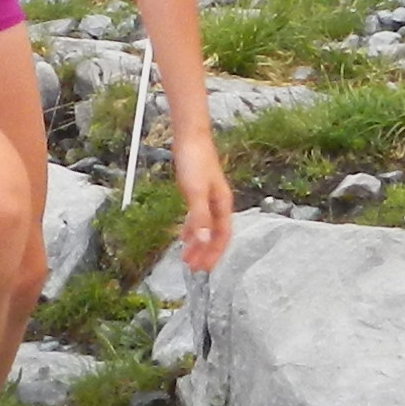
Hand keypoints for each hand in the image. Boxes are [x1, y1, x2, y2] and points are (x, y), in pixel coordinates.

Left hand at [169, 136, 233, 273]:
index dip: (214, 254)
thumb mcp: (195, 191)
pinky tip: (182, 236)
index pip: (222, 236)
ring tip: (186, 257)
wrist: (190, 136)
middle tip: (192, 269)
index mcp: (222, 205)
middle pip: (214, 235)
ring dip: (197, 243)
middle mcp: (218, 203)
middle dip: (205, 252)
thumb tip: (202, 241)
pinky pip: (197, 217)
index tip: (203, 269)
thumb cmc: (194, 161)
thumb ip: (199, 217)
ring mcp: (208, 197)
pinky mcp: (198, 191)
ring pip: (205, 227)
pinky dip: (190, 229)